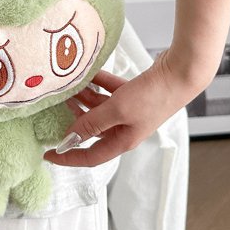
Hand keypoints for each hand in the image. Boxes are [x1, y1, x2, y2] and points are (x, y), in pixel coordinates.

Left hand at [43, 49, 203, 166]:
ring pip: (99, 107)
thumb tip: (70, 137)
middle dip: (74, 117)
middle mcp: (125, 128)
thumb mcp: (117, 110)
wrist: (180, 72)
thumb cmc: (153, 96)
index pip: (90, 156)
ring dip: (84, 97)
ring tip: (69, 85)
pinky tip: (88, 73)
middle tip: (57, 103)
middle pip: (92, 128)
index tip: (48, 154)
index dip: (68, 157)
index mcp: (123, 141)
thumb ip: (92, 122)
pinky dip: (99, 83)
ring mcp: (130, 111)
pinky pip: (109, 90)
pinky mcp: (134, 94)